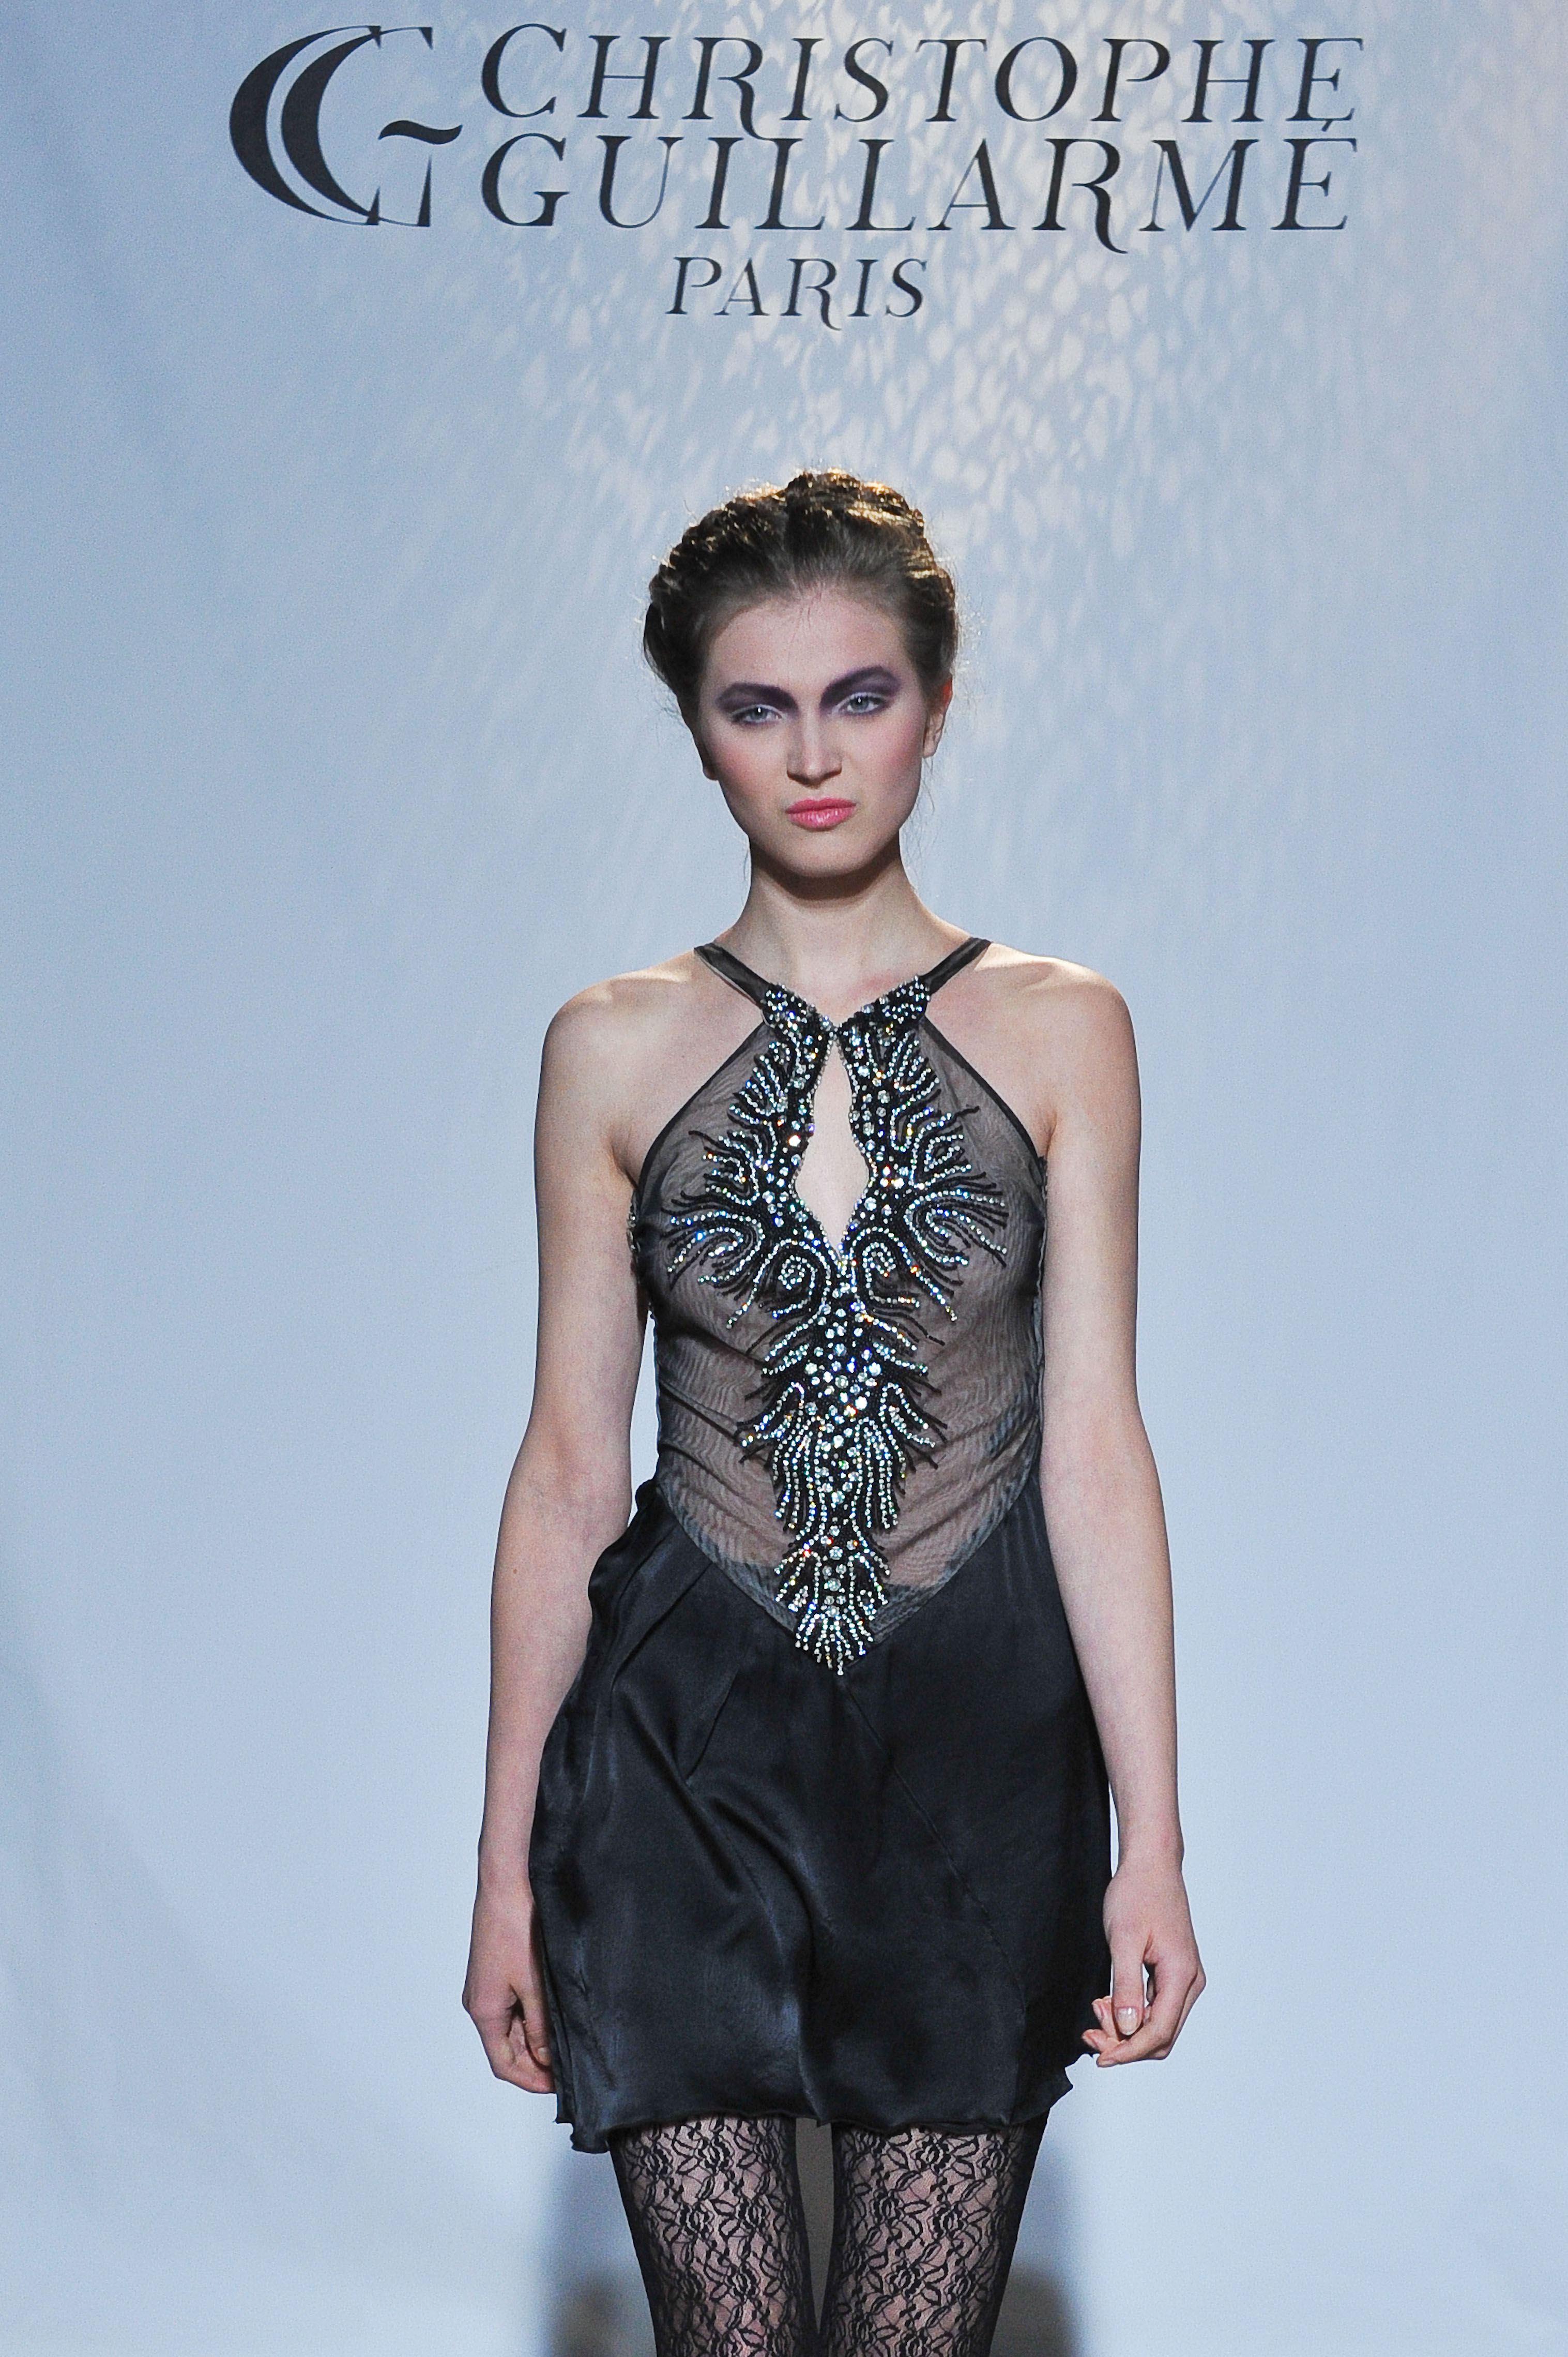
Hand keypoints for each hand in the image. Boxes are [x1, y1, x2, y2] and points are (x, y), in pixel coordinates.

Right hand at [463, 1876, 554, 2093]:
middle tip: (569, 2065)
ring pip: (512, 2027)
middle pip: (507, 2048)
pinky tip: (555, 2013)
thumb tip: (546, 2057)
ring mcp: (487, 1987)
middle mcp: (480, 2002)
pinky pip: (514, 2006)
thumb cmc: (515, 1926)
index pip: (503, 2064)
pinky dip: (532, 2016)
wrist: (507, 1883)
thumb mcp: (534, 1983)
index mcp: (484, 2011)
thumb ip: (540, 2024)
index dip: (531, 2080)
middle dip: (536, 2060)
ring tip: (567, 2041)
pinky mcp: (497, 1972)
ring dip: (535, 2038)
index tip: (558, 2085)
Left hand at [1082, 1854, 1203, 2066]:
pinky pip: (1155, 2008)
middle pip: (1161, 2036)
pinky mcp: (1173, 1973)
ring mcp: (1183, 1979)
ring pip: (1158, 2025)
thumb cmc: (1138, 1894)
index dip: (1129, 2052)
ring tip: (1097, 2009)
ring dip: (1126, 2028)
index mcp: (1181, 1976)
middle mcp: (1189, 1982)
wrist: (1151, 1865)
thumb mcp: (1124, 1939)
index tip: (1100, 2056)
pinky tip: (1108, 2001)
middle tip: (1091, 2032)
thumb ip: (1126, 1986)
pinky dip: (1131, 2012)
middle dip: (1125, 2042)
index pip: (1159, 2033)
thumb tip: (1128, 2029)